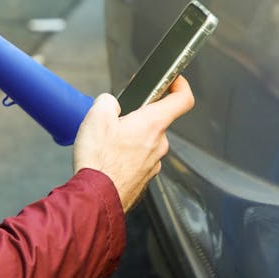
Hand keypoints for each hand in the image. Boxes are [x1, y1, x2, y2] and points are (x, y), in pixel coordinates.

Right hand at [72, 76, 194, 212]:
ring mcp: (153, 163)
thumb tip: (111, 103)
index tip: (173, 80)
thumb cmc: (99, 161)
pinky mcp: (144, 178)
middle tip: (116, 118)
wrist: (97, 197)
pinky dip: (126, 156)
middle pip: (156, 121)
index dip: (180, 85)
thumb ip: (108, 101)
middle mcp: (159, 143)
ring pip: (146, 141)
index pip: (182, 99)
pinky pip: (139, 159)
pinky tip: (108, 159)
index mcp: (153, 124)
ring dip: (131, 138)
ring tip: (107, 143)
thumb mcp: (96, 116)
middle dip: (138, 116)